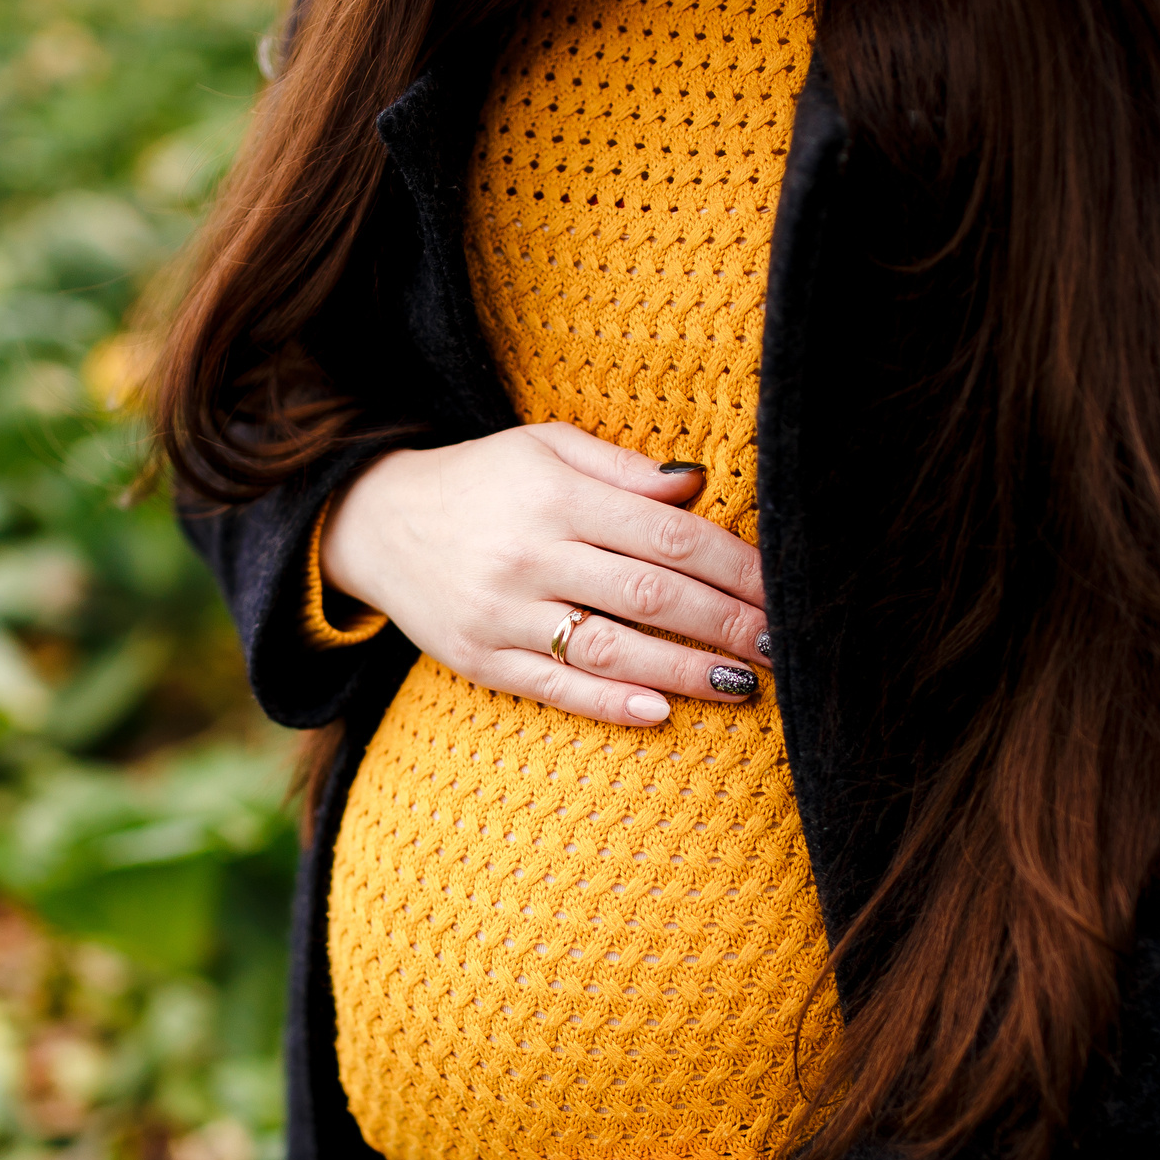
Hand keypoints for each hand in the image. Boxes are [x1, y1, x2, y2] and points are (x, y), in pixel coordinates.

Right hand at [317, 424, 769, 727]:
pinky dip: (610, 702)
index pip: (667, 533)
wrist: (376, 523)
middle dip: (725, 622)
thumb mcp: (545, 448)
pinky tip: (662, 710)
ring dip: (684, 670)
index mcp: (555, 494)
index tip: (782, 587)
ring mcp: (501, 613)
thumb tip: (700, 486)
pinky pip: (555, 687)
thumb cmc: (482, 481)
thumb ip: (623, 469)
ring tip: (744, 682)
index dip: (734, 565)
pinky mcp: (479, 661)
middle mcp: (529, 554)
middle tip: (783, 643)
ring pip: (609, 647)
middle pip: (649, 593)